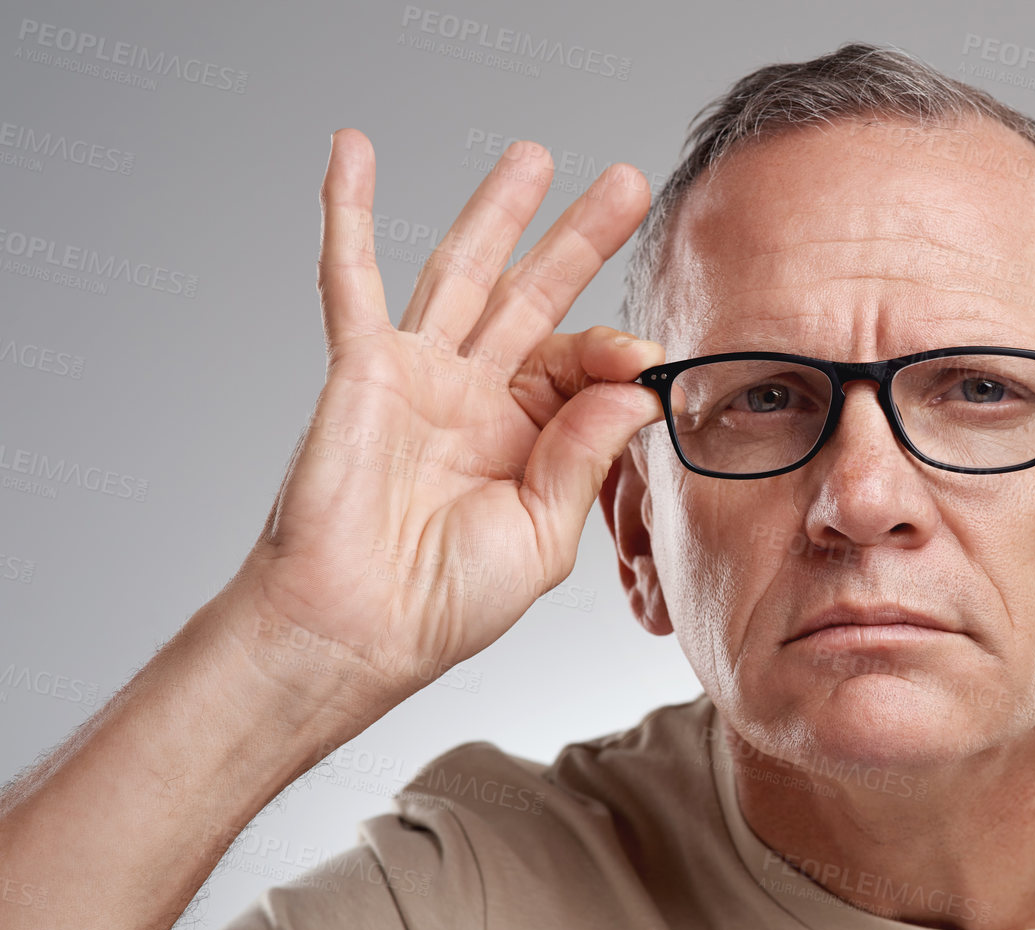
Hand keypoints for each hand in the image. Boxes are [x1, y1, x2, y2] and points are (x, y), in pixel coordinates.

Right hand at [226, 128, 672, 707]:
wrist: (357, 630)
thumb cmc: (444, 602)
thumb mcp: (542, 533)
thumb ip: (583, 454)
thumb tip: (635, 385)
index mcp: (525, 438)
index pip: (581, 367)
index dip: (614, 352)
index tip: (644, 358)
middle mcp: (475, 398)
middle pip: (535, 296)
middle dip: (581, 239)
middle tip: (628, 182)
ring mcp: (419, 376)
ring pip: (463, 272)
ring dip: (496, 211)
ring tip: (534, 156)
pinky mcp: (362, 368)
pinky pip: (352, 280)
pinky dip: (350, 214)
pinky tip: (354, 153)